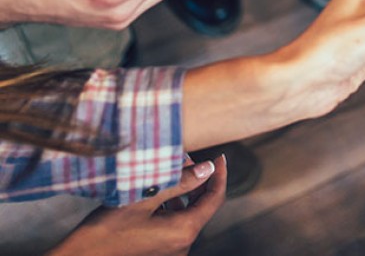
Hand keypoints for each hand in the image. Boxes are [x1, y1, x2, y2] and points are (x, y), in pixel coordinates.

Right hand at [49, 158, 226, 255]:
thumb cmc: (107, 229)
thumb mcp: (145, 198)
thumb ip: (180, 182)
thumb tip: (208, 167)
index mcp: (184, 232)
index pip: (215, 198)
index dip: (220, 175)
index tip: (219, 156)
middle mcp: (182, 245)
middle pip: (202, 205)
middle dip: (198, 180)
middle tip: (184, 158)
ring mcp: (170, 250)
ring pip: (187, 213)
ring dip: (183, 191)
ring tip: (169, 170)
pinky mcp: (158, 251)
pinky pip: (174, 223)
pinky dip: (172, 205)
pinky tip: (158, 191)